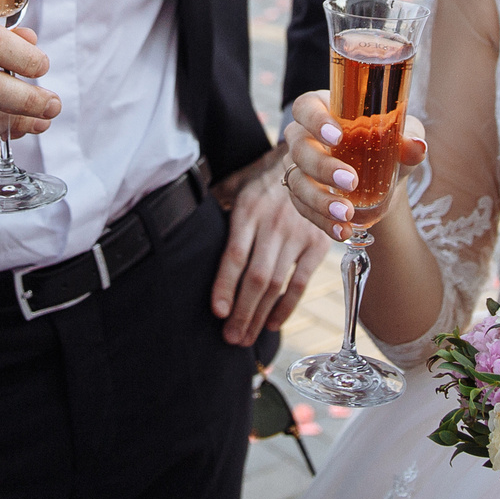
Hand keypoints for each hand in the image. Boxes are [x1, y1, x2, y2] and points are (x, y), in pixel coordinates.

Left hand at [209, 147, 334, 345]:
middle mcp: (274, 223)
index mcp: (248, 209)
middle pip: (257, 277)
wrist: (310, 160)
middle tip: (229, 338)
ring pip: (277, 284)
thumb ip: (213, 205)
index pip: (234, 254)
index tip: (216, 312)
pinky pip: (302, 282)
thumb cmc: (261, 177)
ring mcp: (298, 234)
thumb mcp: (234, 183)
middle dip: (242, 312)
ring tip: (245, 338)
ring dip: (260, 316)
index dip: (225, 285)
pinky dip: (287, 307)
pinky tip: (271, 324)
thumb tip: (182, 224)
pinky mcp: (318, 243)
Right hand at [280, 90, 426, 243]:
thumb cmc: (387, 144)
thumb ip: (408, 138)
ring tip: (346, 214)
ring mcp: (298, 168)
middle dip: (322, 167)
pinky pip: (304, 209)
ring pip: (297, 182)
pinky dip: (323, 222)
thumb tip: (418, 147)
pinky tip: (343, 231)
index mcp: (322, 109)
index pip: (305, 108)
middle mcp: (303, 137)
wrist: (384, 179)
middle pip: (299, 147)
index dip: (315, 120)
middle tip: (350, 181)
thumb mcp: (401, 136)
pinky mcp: (301, 196)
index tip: (337, 137)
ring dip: (320, 200)